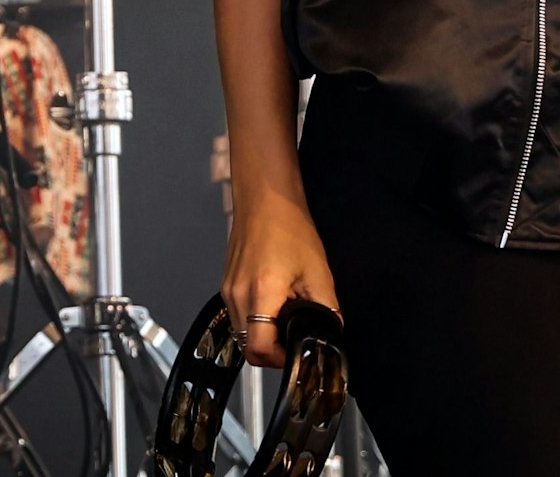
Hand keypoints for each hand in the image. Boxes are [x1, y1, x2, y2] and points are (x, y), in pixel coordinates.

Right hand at [223, 190, 339, 368]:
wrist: (266, 200)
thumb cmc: (289, 227)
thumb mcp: (318, 271)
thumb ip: (327, 307)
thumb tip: (332, 331)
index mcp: (262, 292)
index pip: (259, 349)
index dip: (280, 358)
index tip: (296, 352)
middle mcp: (238, 295)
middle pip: (248, 347)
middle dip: (272, 350)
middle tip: (294, 338)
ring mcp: (229, 291)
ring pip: (241, 334)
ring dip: (263, 335)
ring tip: (285, 317)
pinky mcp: (227, 286)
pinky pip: (238, 317)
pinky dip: (255, 320)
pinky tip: (273, 304)